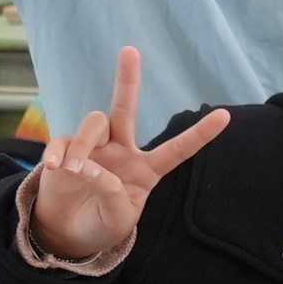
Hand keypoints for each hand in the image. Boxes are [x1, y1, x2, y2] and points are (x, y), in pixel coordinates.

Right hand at [22, 47, 227, 263]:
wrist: (67, 233)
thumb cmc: (101, 225)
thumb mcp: (117, 221)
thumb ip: (112, 196)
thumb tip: (89, 169)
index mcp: (145, 170)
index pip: (176, 150)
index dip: (199, 135)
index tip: (226, 116)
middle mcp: (121, 151)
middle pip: (125, 109)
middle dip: (127, 80)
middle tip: (130, 50)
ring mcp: (93, 147)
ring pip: (93, 123)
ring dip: (84, 145)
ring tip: (74, 170)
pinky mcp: (65, 149)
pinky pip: (63, 140)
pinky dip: (59, 153)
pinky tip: (56, 168)